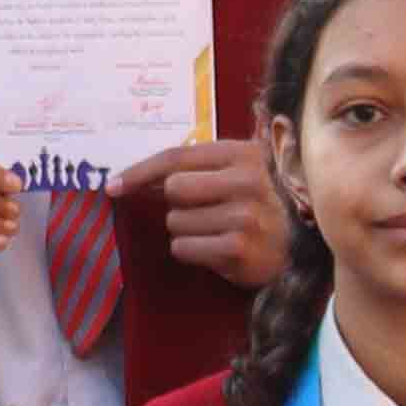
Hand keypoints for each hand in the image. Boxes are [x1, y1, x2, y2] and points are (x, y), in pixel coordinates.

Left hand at [124, 137, 288, 288]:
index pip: (176, 157)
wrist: (293, 251)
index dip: (139, 171)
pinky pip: (183, 247)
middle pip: (173, 188)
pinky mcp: (239, 247)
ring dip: (184, 231)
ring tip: (213, 233)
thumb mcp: (231, 176)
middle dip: (176, 204)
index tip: (113, 186)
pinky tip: (215, 250)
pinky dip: (190, 251)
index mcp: (242, 153)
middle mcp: (248, 180)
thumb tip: (128, 180)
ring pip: (175, 221)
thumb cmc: (251, 209)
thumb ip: (190, 170)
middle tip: (199, 213)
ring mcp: (245, 215)